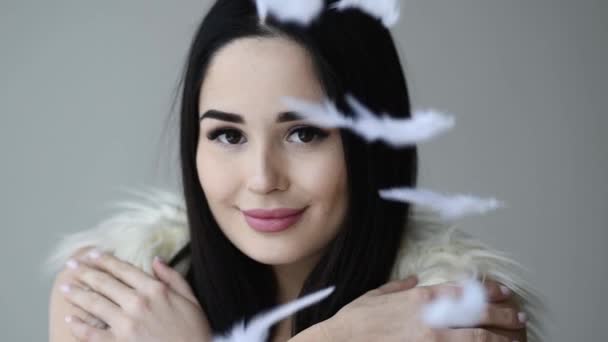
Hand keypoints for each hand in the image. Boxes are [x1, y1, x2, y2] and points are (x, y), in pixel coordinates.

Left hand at [59, 249, 211, 341]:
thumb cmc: (194, 332)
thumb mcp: (191, 299)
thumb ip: (172, 277)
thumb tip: (156, 260)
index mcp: (155, 289)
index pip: (123, 269)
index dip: (105, 260)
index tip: (92, 255)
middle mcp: (137, 303)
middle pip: (104, 283)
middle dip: (85, 272)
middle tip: (71, 267)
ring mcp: (126, 324)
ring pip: (94, 304)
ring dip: (77, 294)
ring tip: (65, 288)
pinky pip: (91, 333)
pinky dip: (78, 325)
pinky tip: (70, 319)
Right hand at [323, 276, 526, 341]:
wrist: (342, 341)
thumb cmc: (357, 319)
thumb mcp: (377, 295)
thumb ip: (399, 286)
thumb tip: (415, 279)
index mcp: (420, 297)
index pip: (464, 290)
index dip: (489, 290)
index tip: (504, 291)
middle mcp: (432, 318)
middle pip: (479, 315)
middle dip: (505, 316)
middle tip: (520, 318)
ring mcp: (432, 341)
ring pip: (478, 339)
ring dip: (501, 339)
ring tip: (516, 339)